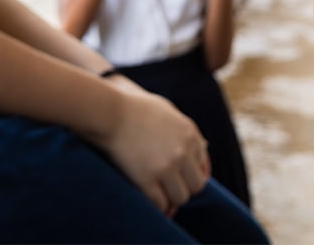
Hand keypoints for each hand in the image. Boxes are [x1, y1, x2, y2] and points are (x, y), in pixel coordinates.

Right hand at [98, 79, 210, 214]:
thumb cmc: (135, 108)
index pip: (204, 168)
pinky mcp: (146, 178)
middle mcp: (182, 152)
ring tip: (160, 192)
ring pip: (180, 198)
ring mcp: (165, 166)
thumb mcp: (168, 111)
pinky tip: (149, 196)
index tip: (182, 180)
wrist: (110, 112)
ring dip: (171, 198)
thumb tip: (202, 148)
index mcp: (190, 134)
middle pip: (196, 186)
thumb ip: (185, 131)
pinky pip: (160, 203)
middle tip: (170, 187)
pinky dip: (157, 205)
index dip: (192, 176)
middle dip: (184, 188)